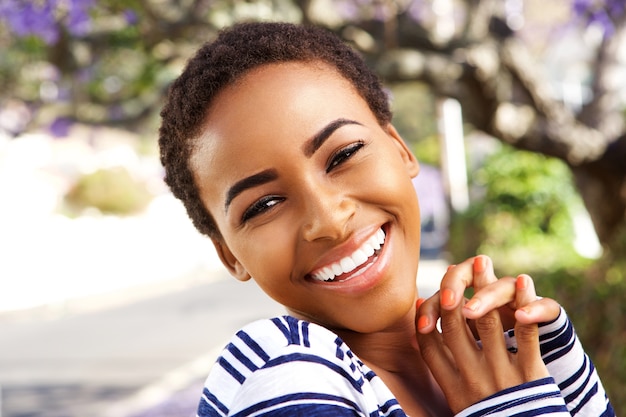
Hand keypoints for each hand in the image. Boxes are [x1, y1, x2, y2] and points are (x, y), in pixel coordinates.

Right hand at [415, 258, 550, 411]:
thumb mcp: (460, 406)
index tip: (427, 298)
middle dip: (450, 295)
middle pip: (453, 327)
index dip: (425, 319)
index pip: (429, 346)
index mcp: (452, 388)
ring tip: (482, 263)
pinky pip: (527, 336)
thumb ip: (444, 375)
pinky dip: (526, 307)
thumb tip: (417, 338)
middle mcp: (473, 379)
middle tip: (452, 271)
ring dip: (484, 291)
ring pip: (486, 324)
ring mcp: (501, 375)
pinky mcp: (531, 376)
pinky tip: (524, 284)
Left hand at [416, 255, 560, 334]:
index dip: (434, 300)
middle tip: (447, 304)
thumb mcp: (468, 338)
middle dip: (457, 290)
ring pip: (503, 286)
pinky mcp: (547, 311)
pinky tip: (521, 317)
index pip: (447, 284)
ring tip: (472, 310)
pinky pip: (544, 306)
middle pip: (470, 277)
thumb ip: (446, 331)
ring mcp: (519, 297)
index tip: (423, 322)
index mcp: (471, 292)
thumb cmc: (493, 348)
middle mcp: (493, 288)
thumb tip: (414, 331)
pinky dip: (533, 307)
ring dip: (487, 295)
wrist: (535, 355)